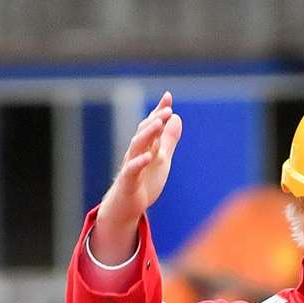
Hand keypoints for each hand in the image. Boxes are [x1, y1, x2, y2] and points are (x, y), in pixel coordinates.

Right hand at [91, 93, 181, 262]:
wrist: (126, 206)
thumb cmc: (143, 181)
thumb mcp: (161, 159)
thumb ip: (168, 140)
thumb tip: (177, 118)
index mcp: (145, 146)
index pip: (152, 125)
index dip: (159, 111)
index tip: (168, 96)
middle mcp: (136, 152)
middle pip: (144, 132)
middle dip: (155, 120)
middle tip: (167, 109)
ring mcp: (131, 165)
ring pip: (137, 146)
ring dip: (147, 134)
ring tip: (158, 124)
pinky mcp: (128, 181)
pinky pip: (132, 170)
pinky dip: (140, 162)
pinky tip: (148, 156)